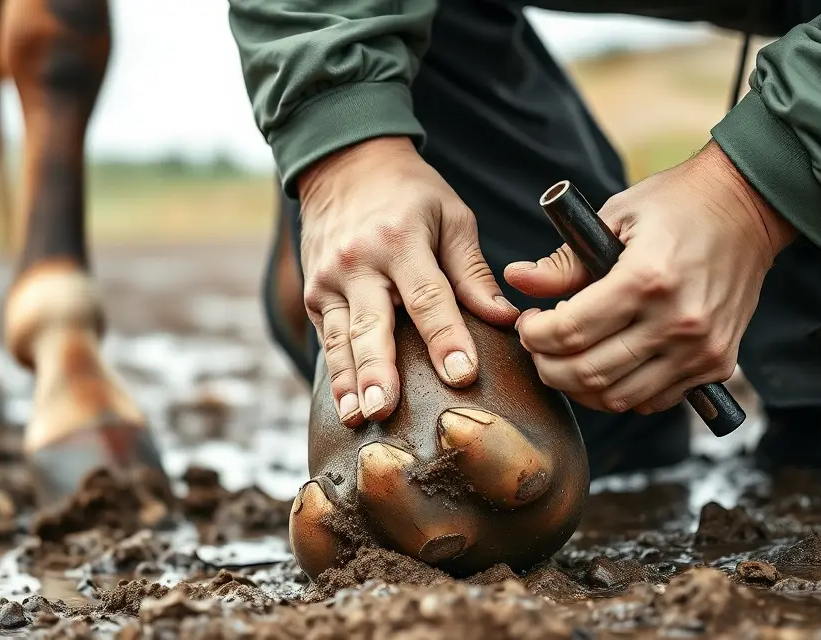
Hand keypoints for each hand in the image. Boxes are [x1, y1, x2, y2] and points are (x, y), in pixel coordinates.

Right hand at [298, 136, 519, 425]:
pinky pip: (327, 339)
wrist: (343, 165)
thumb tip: (505, 318)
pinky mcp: (314, 295)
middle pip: (371, 324)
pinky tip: (348, 407)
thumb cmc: (409, 193)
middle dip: (378, 369)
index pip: (427, 296)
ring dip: (350, 381)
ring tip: (361, 417)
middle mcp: (359, 261)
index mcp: (400, 239)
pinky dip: (337, 374)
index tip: (462, 374)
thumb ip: (473, 271)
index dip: (445, 337)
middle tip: (386, 407)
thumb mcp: (451, 216)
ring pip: (340, 339)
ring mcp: (329, 280)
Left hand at [507, 141, 797, 414]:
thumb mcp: (614, 217)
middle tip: (538, 346)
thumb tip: (516, 280)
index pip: (569, 331)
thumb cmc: (676, 206)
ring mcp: (702, 348)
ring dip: (580, 386)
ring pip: (619, 397)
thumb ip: (564, 261)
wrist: (749, 207)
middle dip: (547, 366)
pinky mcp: (718, 363)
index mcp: (646, 278)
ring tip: (567, 358)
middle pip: (588, 373)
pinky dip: (621, 392)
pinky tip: (608, 364)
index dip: (534, 335)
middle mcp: (677, 321)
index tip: (527, 323)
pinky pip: (654, 400)